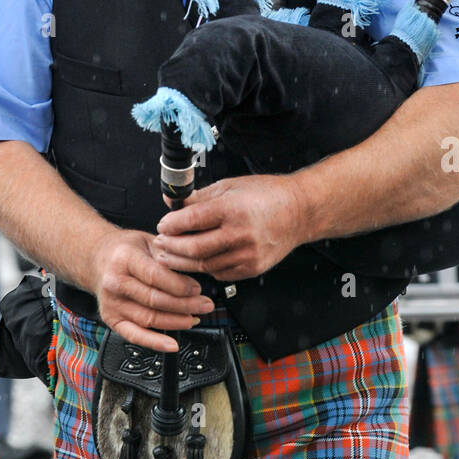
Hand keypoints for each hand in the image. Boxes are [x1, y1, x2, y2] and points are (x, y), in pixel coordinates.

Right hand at [90, 228, 215, 352]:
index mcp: (124, 259)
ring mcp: (112, 303)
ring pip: (149, 319)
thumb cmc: (125, 250)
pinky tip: (172, 344)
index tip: (197, 288)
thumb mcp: (147, 240)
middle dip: (185, 305)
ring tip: (194, 318)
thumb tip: (193, 270)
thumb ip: (167, 254)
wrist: (97, 259)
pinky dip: (155, 342)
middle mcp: (115, 283)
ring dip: (176, 322)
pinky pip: (135, 335)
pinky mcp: (111, 319)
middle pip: (154, 300)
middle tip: (204, 305)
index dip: (179, 285)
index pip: (155, 276)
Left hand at [154, 175, 304, 282]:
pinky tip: (196, 261)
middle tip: (160, 244)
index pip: (192, 219)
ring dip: (183, 262)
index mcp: (233, 208)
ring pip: (205, 265)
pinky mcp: (252, 268)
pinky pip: (220, 274)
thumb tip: (173, 202)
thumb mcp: (230, 185)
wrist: (299, 211)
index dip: (172, 224)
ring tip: (170, 256)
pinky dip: (205, 268)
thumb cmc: (267, 195)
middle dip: (171, 247)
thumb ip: (200, 196)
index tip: (162, 224)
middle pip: (195, 248)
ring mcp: (248, 254)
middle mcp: (241, 233)